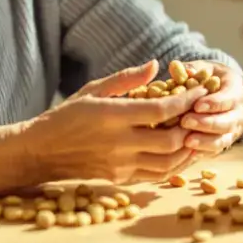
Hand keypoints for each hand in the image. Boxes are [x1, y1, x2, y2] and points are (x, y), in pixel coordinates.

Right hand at [23, 60, 207, 184]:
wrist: (42, 151)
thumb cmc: (67, 115)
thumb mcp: (93, 89)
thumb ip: (127, 78)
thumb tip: (156, 65)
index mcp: (112, 116)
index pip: (161, 111)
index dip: (185, 100)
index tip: (198, 91)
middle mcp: (119, 143)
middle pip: (171, 140)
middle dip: (191, 126)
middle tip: (200, 112)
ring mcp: (121, 164)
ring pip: (168, 163)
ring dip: (187, 149)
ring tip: (194, 132)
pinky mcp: (121, 178)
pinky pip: (156, 175)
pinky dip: (174, 165)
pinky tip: (179, 150)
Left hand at [179, 61, 242, 154]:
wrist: (219, 91)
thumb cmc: (208, 77)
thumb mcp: (203, 68)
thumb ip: (191, 68)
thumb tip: (176, 68)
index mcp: (236, 89)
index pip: (229, 98)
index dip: (214, 103)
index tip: (197, 105)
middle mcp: (239, 111)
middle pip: (228, 121)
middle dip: (207, 123)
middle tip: (186, 121)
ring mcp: (234, 129)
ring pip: (223, 139)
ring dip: (205, 141)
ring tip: (186, 141)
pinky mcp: (225, 141)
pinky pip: (216, 150)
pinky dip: (203, 151)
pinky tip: (188, 152)